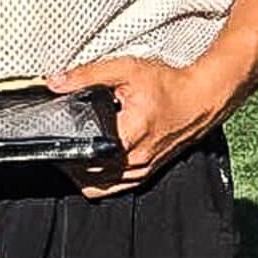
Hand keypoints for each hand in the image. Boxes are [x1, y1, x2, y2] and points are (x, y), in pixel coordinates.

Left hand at [45, 54, 224, 199]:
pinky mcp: (145, 174)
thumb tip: (57, 82)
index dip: (64, 147)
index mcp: (128, 136)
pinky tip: (94, 161)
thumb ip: (88, 75)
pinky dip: (98, 179)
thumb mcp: (127, 70)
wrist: (200, 99)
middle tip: (67, 135)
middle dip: (70, 157)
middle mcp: (135, 160)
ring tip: (79, 148)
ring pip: (97, 185)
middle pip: (85, 174)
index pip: (81, 155)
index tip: (58, 133)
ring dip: (82, 172)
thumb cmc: (170, 87)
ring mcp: (141, 170)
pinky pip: (112, 187)